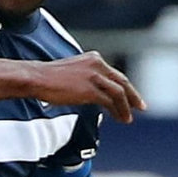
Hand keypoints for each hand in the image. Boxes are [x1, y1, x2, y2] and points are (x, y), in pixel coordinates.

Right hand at [31, 51, 145, 124]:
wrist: (36, 78)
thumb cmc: (48, 78)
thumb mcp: (72, 73)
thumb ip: (85, 78)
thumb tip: (92, 93)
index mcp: (93, 59)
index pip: (114, 74)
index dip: (125, 86)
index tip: (131, 96)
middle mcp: (97, 65)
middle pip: (122, 81)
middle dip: (133, 96)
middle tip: (141, 107)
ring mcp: (95, 77)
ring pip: (119, 93)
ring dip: (126, 107)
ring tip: (128, 118)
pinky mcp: (90, 89)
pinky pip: (110, 101)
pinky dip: (118, 110)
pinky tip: (120, 117)